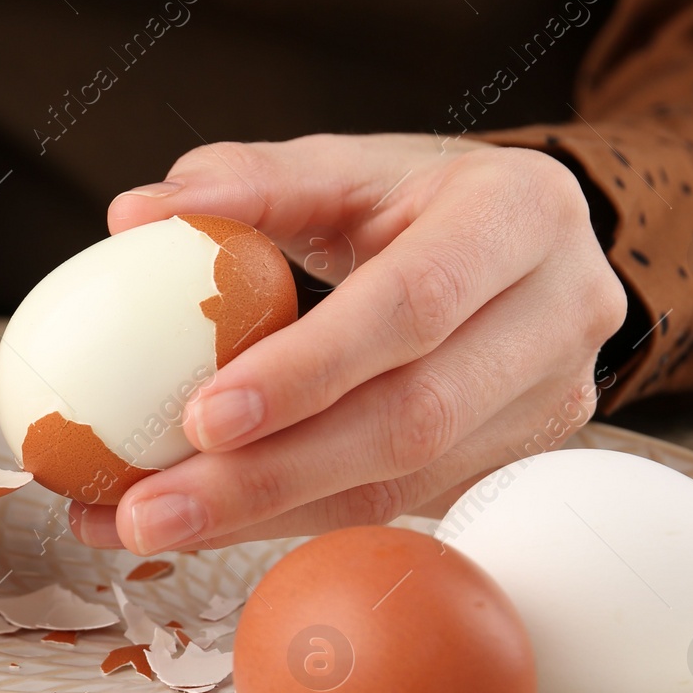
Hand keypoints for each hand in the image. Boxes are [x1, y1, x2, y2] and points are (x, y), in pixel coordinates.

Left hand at [68, 134, 626, 553]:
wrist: (523, 247)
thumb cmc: (422, 201)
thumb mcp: (349, 167)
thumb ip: (249, 183)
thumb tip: (133, 215)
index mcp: (522, 215)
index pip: (413, 306)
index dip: (308, 370)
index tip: (202, 418)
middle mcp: (558, 315)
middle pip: (410, 422)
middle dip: (268, 477)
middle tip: (148, 509)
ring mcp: (550, 403)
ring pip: (401, 487)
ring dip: (263, 516)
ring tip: (149, 524)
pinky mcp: (515, 464)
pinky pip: (393, 509)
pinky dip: (288, 521)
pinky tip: (204, 525)